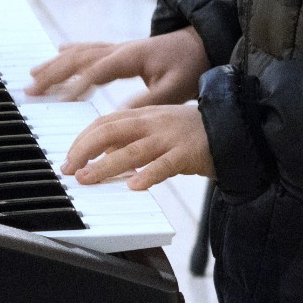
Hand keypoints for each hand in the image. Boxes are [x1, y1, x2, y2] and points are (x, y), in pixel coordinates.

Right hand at [26, 29, 208, 106]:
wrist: (201, 43)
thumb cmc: (189, 66)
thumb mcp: (174, 88)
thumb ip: (147, 101)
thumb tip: (120, 115)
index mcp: (130, 57)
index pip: (97, 70)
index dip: (78, 84)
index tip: (60, 100)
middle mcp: (118, 50)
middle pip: (78, 59)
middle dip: (54, 73)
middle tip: (31, 89)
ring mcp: (116, 48)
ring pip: (78, 53)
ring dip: (55, 64)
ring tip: (33, 76)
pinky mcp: (118, 51)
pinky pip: (87, 51)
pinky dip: (69, 54)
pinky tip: (56, 55)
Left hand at [61, 105, 213, 190]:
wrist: (233, 128)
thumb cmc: (191, 134)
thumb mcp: (158, 130)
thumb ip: (132, 139)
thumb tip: (104, 152)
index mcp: (144, 115)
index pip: (104, 122)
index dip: (83, 139)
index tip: (68, 157)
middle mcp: (153, 123)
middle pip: (111, 131)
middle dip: (85, 149)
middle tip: (69, 169)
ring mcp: (169, 137)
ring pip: (132, 150)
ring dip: (105, 165)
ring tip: (88, 179)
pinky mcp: (187, 153)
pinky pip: (165, 165)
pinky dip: (148, 175)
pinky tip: (134, 186)